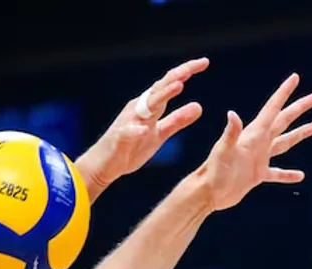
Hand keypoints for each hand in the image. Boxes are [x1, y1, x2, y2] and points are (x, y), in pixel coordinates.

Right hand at [77, 58, 208, 197]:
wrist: (106, 164)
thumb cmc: (132, 147)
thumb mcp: (161, 133)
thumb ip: (178, 120)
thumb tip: (199, 106)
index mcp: (150, 106)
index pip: (170, 84)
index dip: (186, 71)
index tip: (204, 62)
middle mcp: (140, 108)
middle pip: (160, 88)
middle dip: (176, 76)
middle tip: (193, 66)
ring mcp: (129, 121)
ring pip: (147, 105)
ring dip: (162, 95)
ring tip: (178, 86)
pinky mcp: (120, 138)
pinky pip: (128, 133)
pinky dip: (136, 130)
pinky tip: (144, 129)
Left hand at [193, 73, 311, 211]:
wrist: (208, 192)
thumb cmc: (214, 171)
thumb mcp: (223, 151)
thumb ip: (231, 133)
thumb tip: (232, 114)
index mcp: (253, 133)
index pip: (272, 108)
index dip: (284, 92)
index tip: (295, 78)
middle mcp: (258, 142)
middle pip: (283, 120)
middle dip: (299, 108)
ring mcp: (259, 158)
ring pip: (285, 142)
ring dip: (300, 133)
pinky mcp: (258, 174)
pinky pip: (277, 173)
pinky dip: (288, 174)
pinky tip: (300, 176)